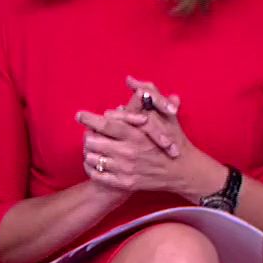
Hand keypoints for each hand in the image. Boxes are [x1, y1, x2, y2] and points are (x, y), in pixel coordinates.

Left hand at [79, 77, 224, 198]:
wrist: (182, 171)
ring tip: (92, 149)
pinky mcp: (125, 183)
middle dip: (87, 136)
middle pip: (94, 142)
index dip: (89, 119)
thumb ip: (148, 97)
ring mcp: (126, 169)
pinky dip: (92, 168)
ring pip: (93, 159)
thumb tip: (130, 79)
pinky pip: (98, 176)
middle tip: (87, 134)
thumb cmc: (173, 140)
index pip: (106, 124)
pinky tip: (95, 163)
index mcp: (136, 134)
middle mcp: (129, 152)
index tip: (79, 115)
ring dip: (89, 152)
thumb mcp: (165, 116)